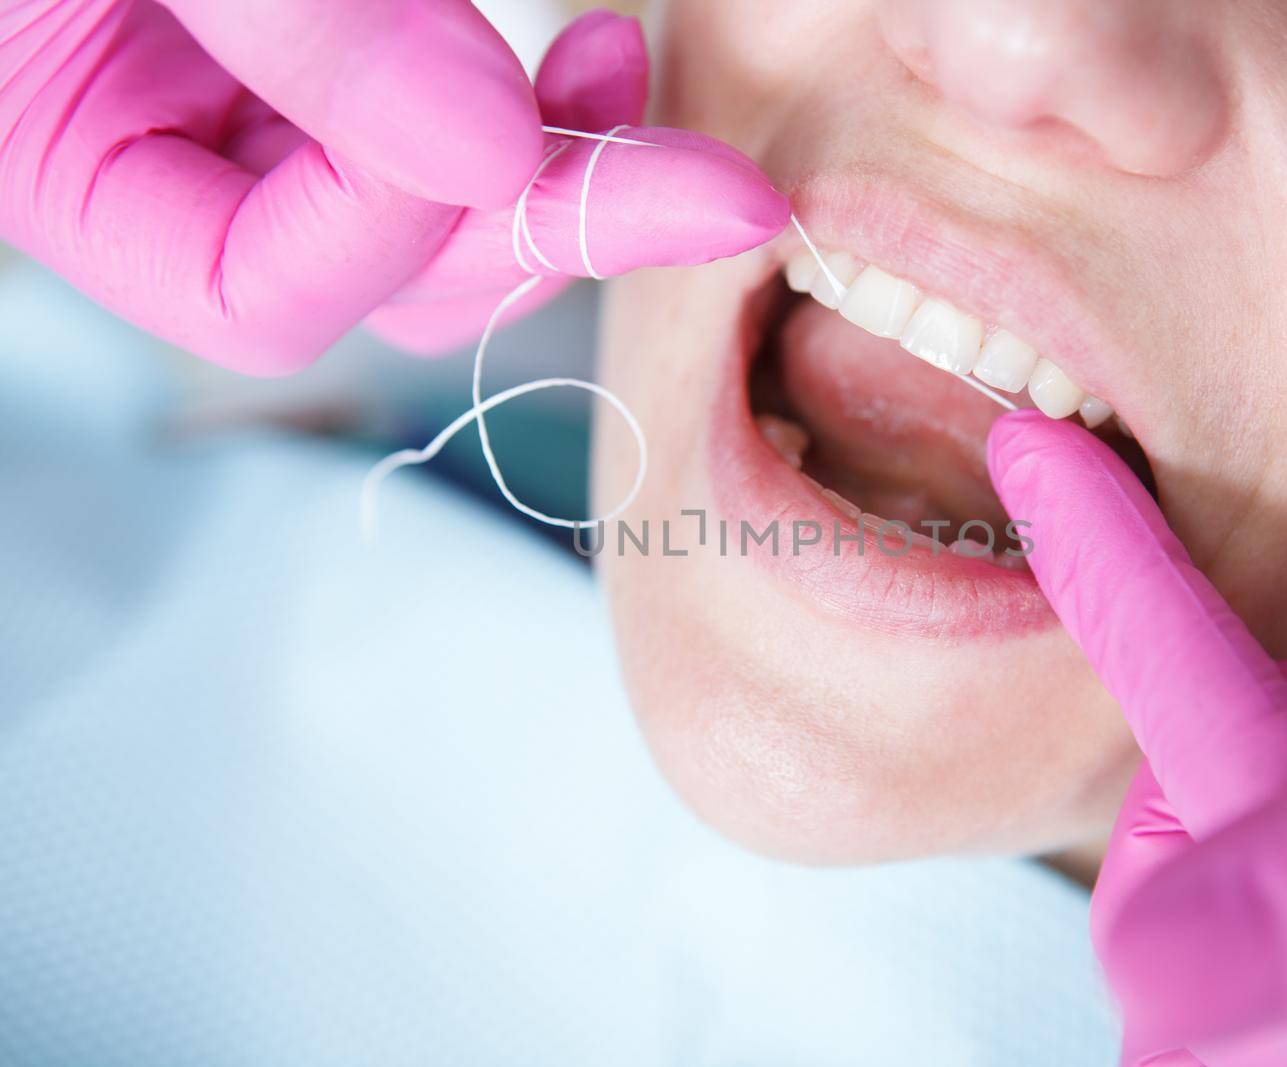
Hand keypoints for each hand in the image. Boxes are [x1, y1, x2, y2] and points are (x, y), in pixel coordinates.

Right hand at [0, 4, 787, 372]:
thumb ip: (297, 24)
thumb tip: (489, 155)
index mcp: (68, 156)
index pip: (257, 295)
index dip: (391, 234)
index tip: (484, 124)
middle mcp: (169, 147)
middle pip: (385, 279)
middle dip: (534, 225)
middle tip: (686, 178)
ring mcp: (263, 94)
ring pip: (442, 215)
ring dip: (560, 169)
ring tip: (617, 65)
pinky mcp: (341, 36)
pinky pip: (455, 113)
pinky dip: (542, 101)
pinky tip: (595, 49)